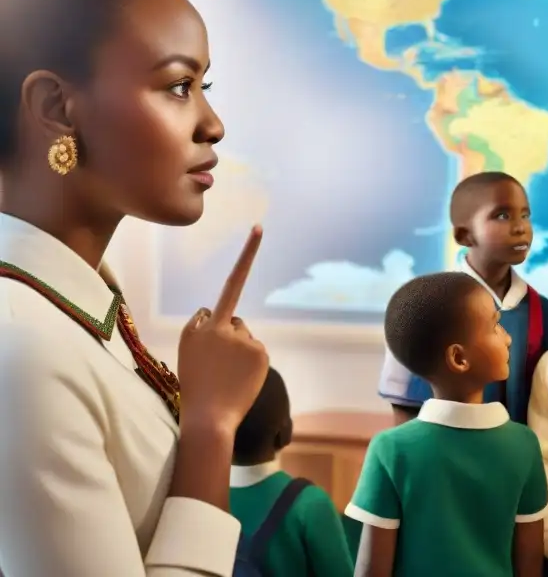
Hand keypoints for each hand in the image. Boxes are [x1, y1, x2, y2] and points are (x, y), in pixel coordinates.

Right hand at [176, 226, 268, 432]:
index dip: (247, 255)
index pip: (229, 283)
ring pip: (244, 337)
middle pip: (232, 321)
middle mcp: (224, 326)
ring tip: (225, 374)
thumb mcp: (188, 351)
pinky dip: (249, 362)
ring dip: (238, 351)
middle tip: (214, 366)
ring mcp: (245, 340)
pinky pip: (255, 351)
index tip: (260, 228)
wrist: (208, 418)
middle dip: (227, 338)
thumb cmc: (194, 384)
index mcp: (202, 325)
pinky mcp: (260, 353)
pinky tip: (238, 378)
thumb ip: (205, 328)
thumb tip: (224, 318)